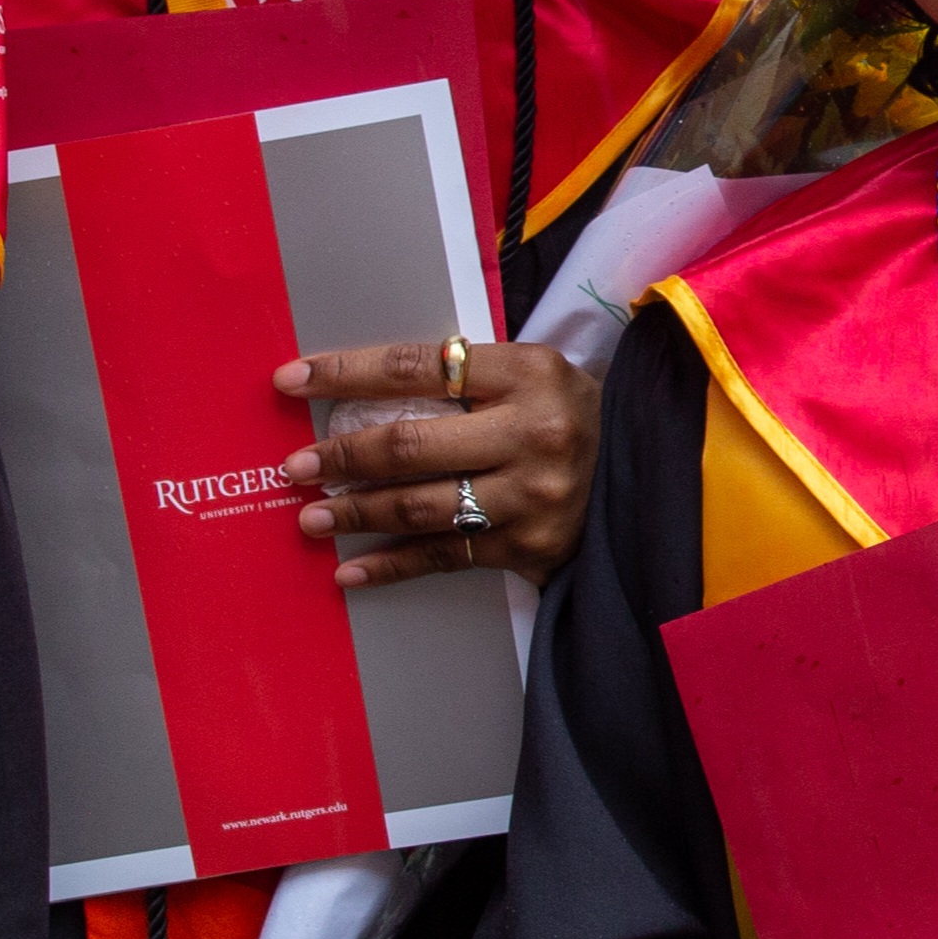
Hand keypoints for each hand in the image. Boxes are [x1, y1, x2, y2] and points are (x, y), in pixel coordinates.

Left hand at [275, 338, 599, 590]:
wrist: (645, 467)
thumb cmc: (565, 412)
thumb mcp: (529, 374)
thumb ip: (460, 379)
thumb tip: (355, 398)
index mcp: (528, 371)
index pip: (418, 367)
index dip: (347, 373)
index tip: (292, 380)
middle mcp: (534, 433)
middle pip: (412, 444)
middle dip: (342, 455)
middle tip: (295, 467)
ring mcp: (535, 495)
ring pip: (423, 506)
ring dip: (357, 514)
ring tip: (311, 517)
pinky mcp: (532, 545)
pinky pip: (446, 556)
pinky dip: (392, 565)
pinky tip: (350, 571)